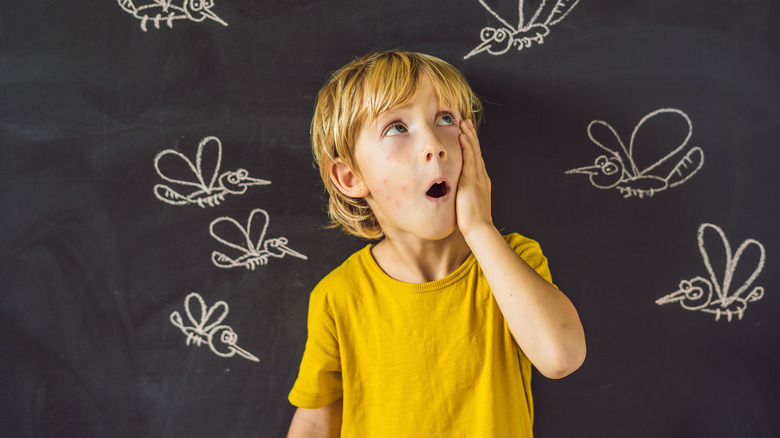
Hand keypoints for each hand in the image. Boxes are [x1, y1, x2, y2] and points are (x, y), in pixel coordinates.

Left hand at [456, 119, 492, 236]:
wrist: (479, 228)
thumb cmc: (471, 221)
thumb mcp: (468, 204)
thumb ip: (463, 195)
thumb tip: (456, 193)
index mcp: (480, 181)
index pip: (476, 159)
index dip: (472, 146)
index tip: (467, 134)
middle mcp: (481, 176)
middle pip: (476, 151)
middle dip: (472, 136)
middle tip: (467, 122)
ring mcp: (477, 177)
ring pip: (474, 152)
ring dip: (469, 136)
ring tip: (465, 123)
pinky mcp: (471, 180)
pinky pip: (469, 159)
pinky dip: (467, 147)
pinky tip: (462, 137)